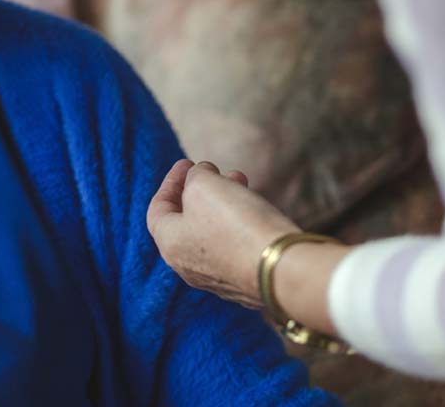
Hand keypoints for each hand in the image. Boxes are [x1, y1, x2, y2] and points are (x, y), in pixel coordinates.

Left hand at [146, 159, 298, 308]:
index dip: (170, 181)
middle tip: (214, 169)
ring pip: (214, 230)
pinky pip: (236, 245)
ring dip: (223, 200)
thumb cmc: (235, 223)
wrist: (285, 269)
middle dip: (200, 188)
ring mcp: (220, 279)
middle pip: (187, 219)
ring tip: (239, 178)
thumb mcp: (204, 184)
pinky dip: (240, 220)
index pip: (158, 209)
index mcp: (171, 246)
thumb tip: (199, 177)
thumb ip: (195, 176)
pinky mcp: (248, 281)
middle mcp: (190, 268)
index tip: (187, 162)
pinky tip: (255, 205)